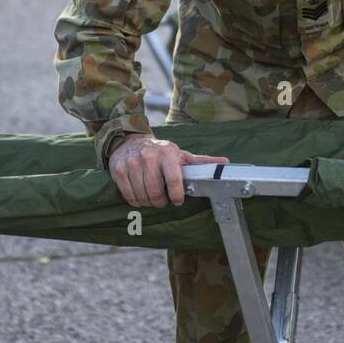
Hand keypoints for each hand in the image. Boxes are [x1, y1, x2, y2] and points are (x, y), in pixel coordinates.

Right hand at [108, 134, 228, 208]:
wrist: (130, 140)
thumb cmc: (160, 151)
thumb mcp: (180, 154)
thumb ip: (201, 162)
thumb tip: (225, 164)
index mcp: (168, 152)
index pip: (174, 179)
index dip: (177, 195)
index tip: (177, 200)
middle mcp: (149, 156)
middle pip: (156, 192)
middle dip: (161, 202)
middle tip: (162, 201)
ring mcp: (132, 162)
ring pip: (142, 196)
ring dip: (148, 202)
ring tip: (151, 198)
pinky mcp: (119, 169)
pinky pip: (128, 194)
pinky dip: (135, 200)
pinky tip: (140, 195)